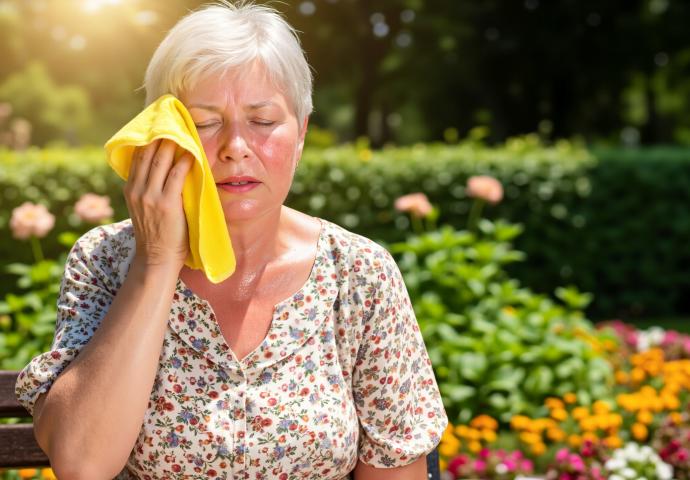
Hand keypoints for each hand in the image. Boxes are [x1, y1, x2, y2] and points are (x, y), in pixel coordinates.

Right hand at [123, 139, 193, 269]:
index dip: (149, 139)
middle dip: (162, 136)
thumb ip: (146, 188)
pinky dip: (185, 161)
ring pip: (162, 161)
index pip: (137, 156)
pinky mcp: (167, 203)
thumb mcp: (141, 207)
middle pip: (149, 154)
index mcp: (130, 189)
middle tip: (174, 123)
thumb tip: (159, 166)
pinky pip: (177, 175)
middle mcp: (137, 190)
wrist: (157, 257)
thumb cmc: (155, 233)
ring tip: (184, 133)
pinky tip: (192, 153)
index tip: (159, 126)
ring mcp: (151, 196)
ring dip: (174, 144)